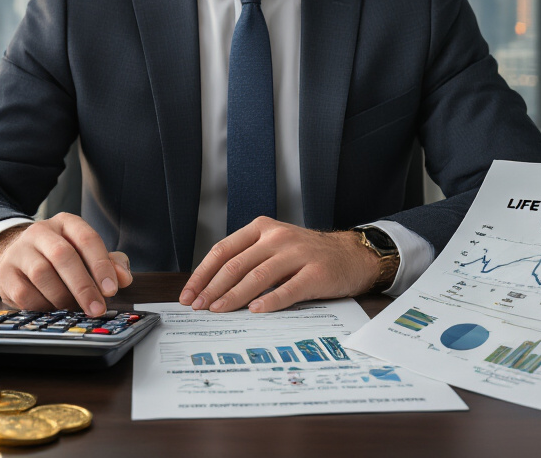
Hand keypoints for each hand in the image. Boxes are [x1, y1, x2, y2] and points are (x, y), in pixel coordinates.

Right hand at [0, 212, 132, 315]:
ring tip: (73, 308)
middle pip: (63, 256)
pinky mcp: (5, 273)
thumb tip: (123, 278)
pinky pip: (25, 293)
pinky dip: (42, 305)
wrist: (16, 255)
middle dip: (83, 286)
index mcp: (66, 223)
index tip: (111, 289)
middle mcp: (40, 232)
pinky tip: (52, 308)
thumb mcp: (86, 254)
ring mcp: (19, 251)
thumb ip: (110, 263)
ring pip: (43, 275)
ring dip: (62, 297)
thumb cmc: (59, 257)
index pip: (86, 238)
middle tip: (96, 308)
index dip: (101, 264)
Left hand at [178, 217, 380, 312]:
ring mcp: (298, 253)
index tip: (189, 293)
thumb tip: (211, 288)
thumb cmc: (308, 255)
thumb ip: (249, 259)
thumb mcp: (275, 246)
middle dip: (212, 289)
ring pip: (257, 277)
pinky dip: (269, 302)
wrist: (352, 255)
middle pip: (236, 264)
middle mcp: (278, 237)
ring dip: (233, 297)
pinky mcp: (317, 273)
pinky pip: (288, 289)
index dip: (203, 274)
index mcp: (263, 228)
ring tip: (218, 311)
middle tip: (198, 307)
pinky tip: (255, 311)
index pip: (223, 250)